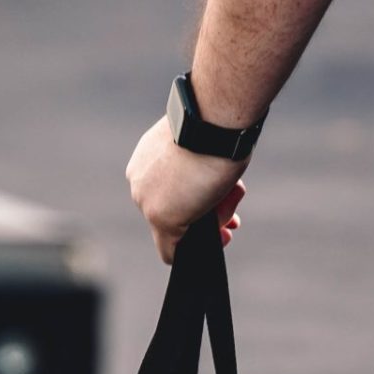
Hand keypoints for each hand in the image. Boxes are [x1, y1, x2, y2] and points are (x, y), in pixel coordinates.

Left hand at [126, 119, 247, 266]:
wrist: (211, 122)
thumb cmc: (214, 125)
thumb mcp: (203, 143)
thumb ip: (200, 167)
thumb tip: (212, 191)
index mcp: (148, 158)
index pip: (168, 189)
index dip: (194, 198)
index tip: (215, 200)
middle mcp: (139, 180)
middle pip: (173, 210)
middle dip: (205, 214)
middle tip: (231, 214)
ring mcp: (147, 201)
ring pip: (178, 228)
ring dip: (212, 224)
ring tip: (233, 209)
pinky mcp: (160, 219)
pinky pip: (171, 250)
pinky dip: (193, 251)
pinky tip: (220, 239)